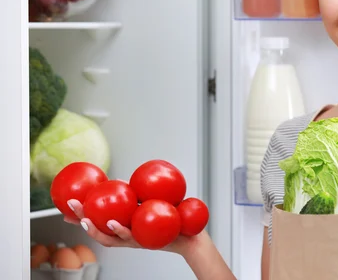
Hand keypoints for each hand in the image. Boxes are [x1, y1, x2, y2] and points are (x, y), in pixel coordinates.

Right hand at [63, 199, 198, 255]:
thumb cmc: (167, 220)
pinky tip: (112, 222)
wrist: (188, 235)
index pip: (97, 223)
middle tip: (68, 210)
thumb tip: (118, 179)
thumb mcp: (147, 203)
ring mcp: (133, 241)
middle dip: (81, 221)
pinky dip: (119, 230)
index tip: (65, 208)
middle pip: (97, 231)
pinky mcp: (145, 242)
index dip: (79, 217)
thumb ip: (132, 195)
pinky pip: (129, 237)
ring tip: (84, 220)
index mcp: (122, 228)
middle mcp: (124, 237)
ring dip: (95, 230)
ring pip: (109, 238)